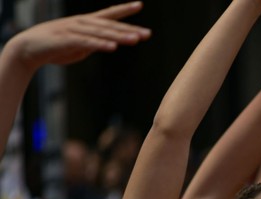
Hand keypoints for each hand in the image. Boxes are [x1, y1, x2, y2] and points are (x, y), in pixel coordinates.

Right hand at [8, 2, 150, 70]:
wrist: (29, 48)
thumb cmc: (57, 47)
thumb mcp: (81, 45)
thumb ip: (96, 42)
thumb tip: (112, 42)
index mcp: (86, 22)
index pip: (108, 14)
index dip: (124, 9)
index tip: (140, 5)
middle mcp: (82, 23)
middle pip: (110, 26)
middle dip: (129, 29)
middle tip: (147, 34)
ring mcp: (74, 30)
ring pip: (101, 33)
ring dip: (119, 36)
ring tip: (136, 40)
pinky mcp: (67, 40)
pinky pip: (86, 42)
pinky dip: (100, 44)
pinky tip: (112, 47)